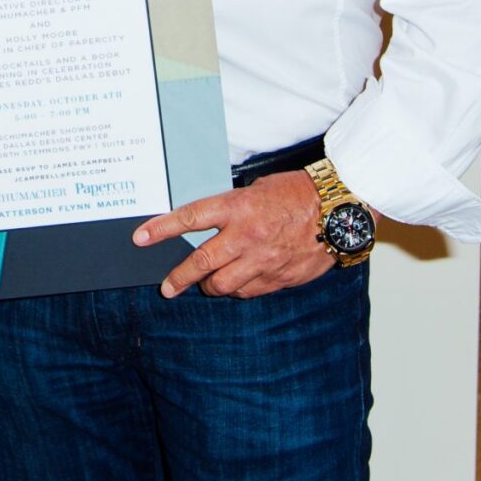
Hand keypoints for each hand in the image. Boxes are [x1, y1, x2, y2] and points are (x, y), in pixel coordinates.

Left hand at [132, 171, 342, 299]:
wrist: (340, 209)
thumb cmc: (299, 193)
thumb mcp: (258, 189)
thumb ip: (234, 208)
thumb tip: (210, 222)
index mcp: (239, 207)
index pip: (190, 219)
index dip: (161, 230)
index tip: (140, 238)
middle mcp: (247, 236)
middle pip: (201, 263)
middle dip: (179, 278)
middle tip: (167, 286)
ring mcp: (264, 260)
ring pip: (223, 285)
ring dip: (211, 286)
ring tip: (206, 284)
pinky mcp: (279, 277)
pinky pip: (250, 291)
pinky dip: (240, 289)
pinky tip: (239, 283)